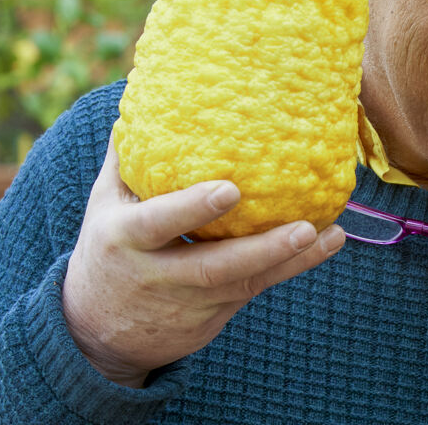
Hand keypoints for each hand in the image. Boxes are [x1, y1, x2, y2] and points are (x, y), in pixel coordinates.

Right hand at [63, 134, 344, 387]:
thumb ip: (127, 157)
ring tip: (331, 236)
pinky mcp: (209, 317)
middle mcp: (157, 275)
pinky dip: (290, 268)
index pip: (158, 224)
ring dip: (290, 262)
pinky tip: (325, 244)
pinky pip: (253, 290)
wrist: (96, 333)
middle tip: (303, 228)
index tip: (230, 189)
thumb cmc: (107, 249)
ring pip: (243, 284)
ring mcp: (187, 301)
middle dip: (261, 250)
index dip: (192, 209)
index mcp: (124, 239)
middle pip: (213, 268)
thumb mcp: (105, 204)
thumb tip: (144, 94)